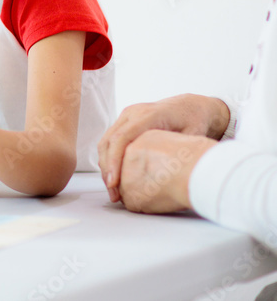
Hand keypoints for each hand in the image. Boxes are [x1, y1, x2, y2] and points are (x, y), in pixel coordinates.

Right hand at [99, 94, 228, 201]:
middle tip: (113, 194)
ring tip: (114, 190)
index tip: (114, 183)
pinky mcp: (124, 123)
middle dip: (107, 168)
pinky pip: (111, 142)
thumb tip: (169, 177)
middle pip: (109, 141)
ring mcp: (126, 117)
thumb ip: (179, 152)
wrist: (191, 107)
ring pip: (106, 142)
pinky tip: (117, 178)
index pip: (122, 138)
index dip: (114, 161)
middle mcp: (133, 113)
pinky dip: (110, 160)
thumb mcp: (193, 136)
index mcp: (149, 115)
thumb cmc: (194, 121)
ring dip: (106, 166)